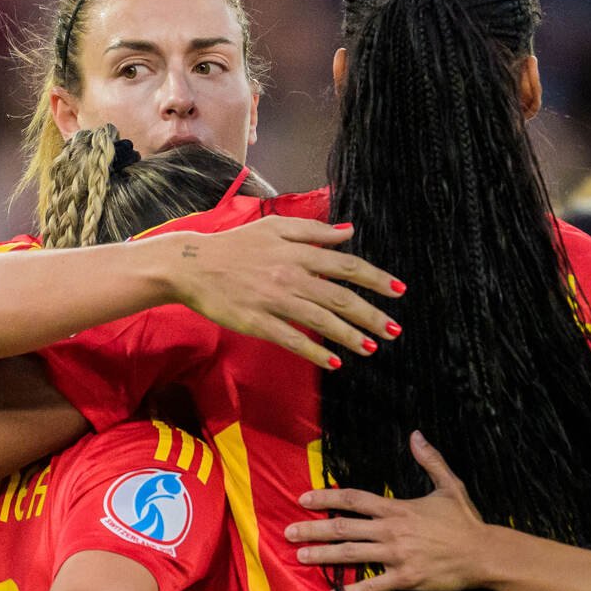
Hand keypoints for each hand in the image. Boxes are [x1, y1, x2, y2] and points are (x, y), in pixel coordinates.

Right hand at [165, 218, 404, 369]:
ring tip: (371, 348)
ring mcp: (274, 300)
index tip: (399, 290)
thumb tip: (348, 232)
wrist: (191, 265)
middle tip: (394, 329)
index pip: (346, 266)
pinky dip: (315, 352)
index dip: (375, 279)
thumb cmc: (234, 246)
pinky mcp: (257, 322)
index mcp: (297, 251)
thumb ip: (313, 231)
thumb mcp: (275, 227)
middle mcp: (291, 275)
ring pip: (321, 321)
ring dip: (350, 336)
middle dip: (371, 315)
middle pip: (340, 297)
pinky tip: (334, 363)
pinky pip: (292, 339)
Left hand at [286, 433, 488, 590]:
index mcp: (397, 508)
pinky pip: (372, 587)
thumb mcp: (449, 485)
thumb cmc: (466, 520)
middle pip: (343, 527)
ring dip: (322, 556)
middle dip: (313, 529)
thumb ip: (430, 460)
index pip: (353, 499)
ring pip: (350, 555)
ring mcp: (396, 556)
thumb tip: (416, 435)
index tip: (303, 499)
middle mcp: (391, 531)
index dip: (326, 497)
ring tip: (299, 557)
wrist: (484, 553)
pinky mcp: (405, 579)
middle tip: (288, 532)